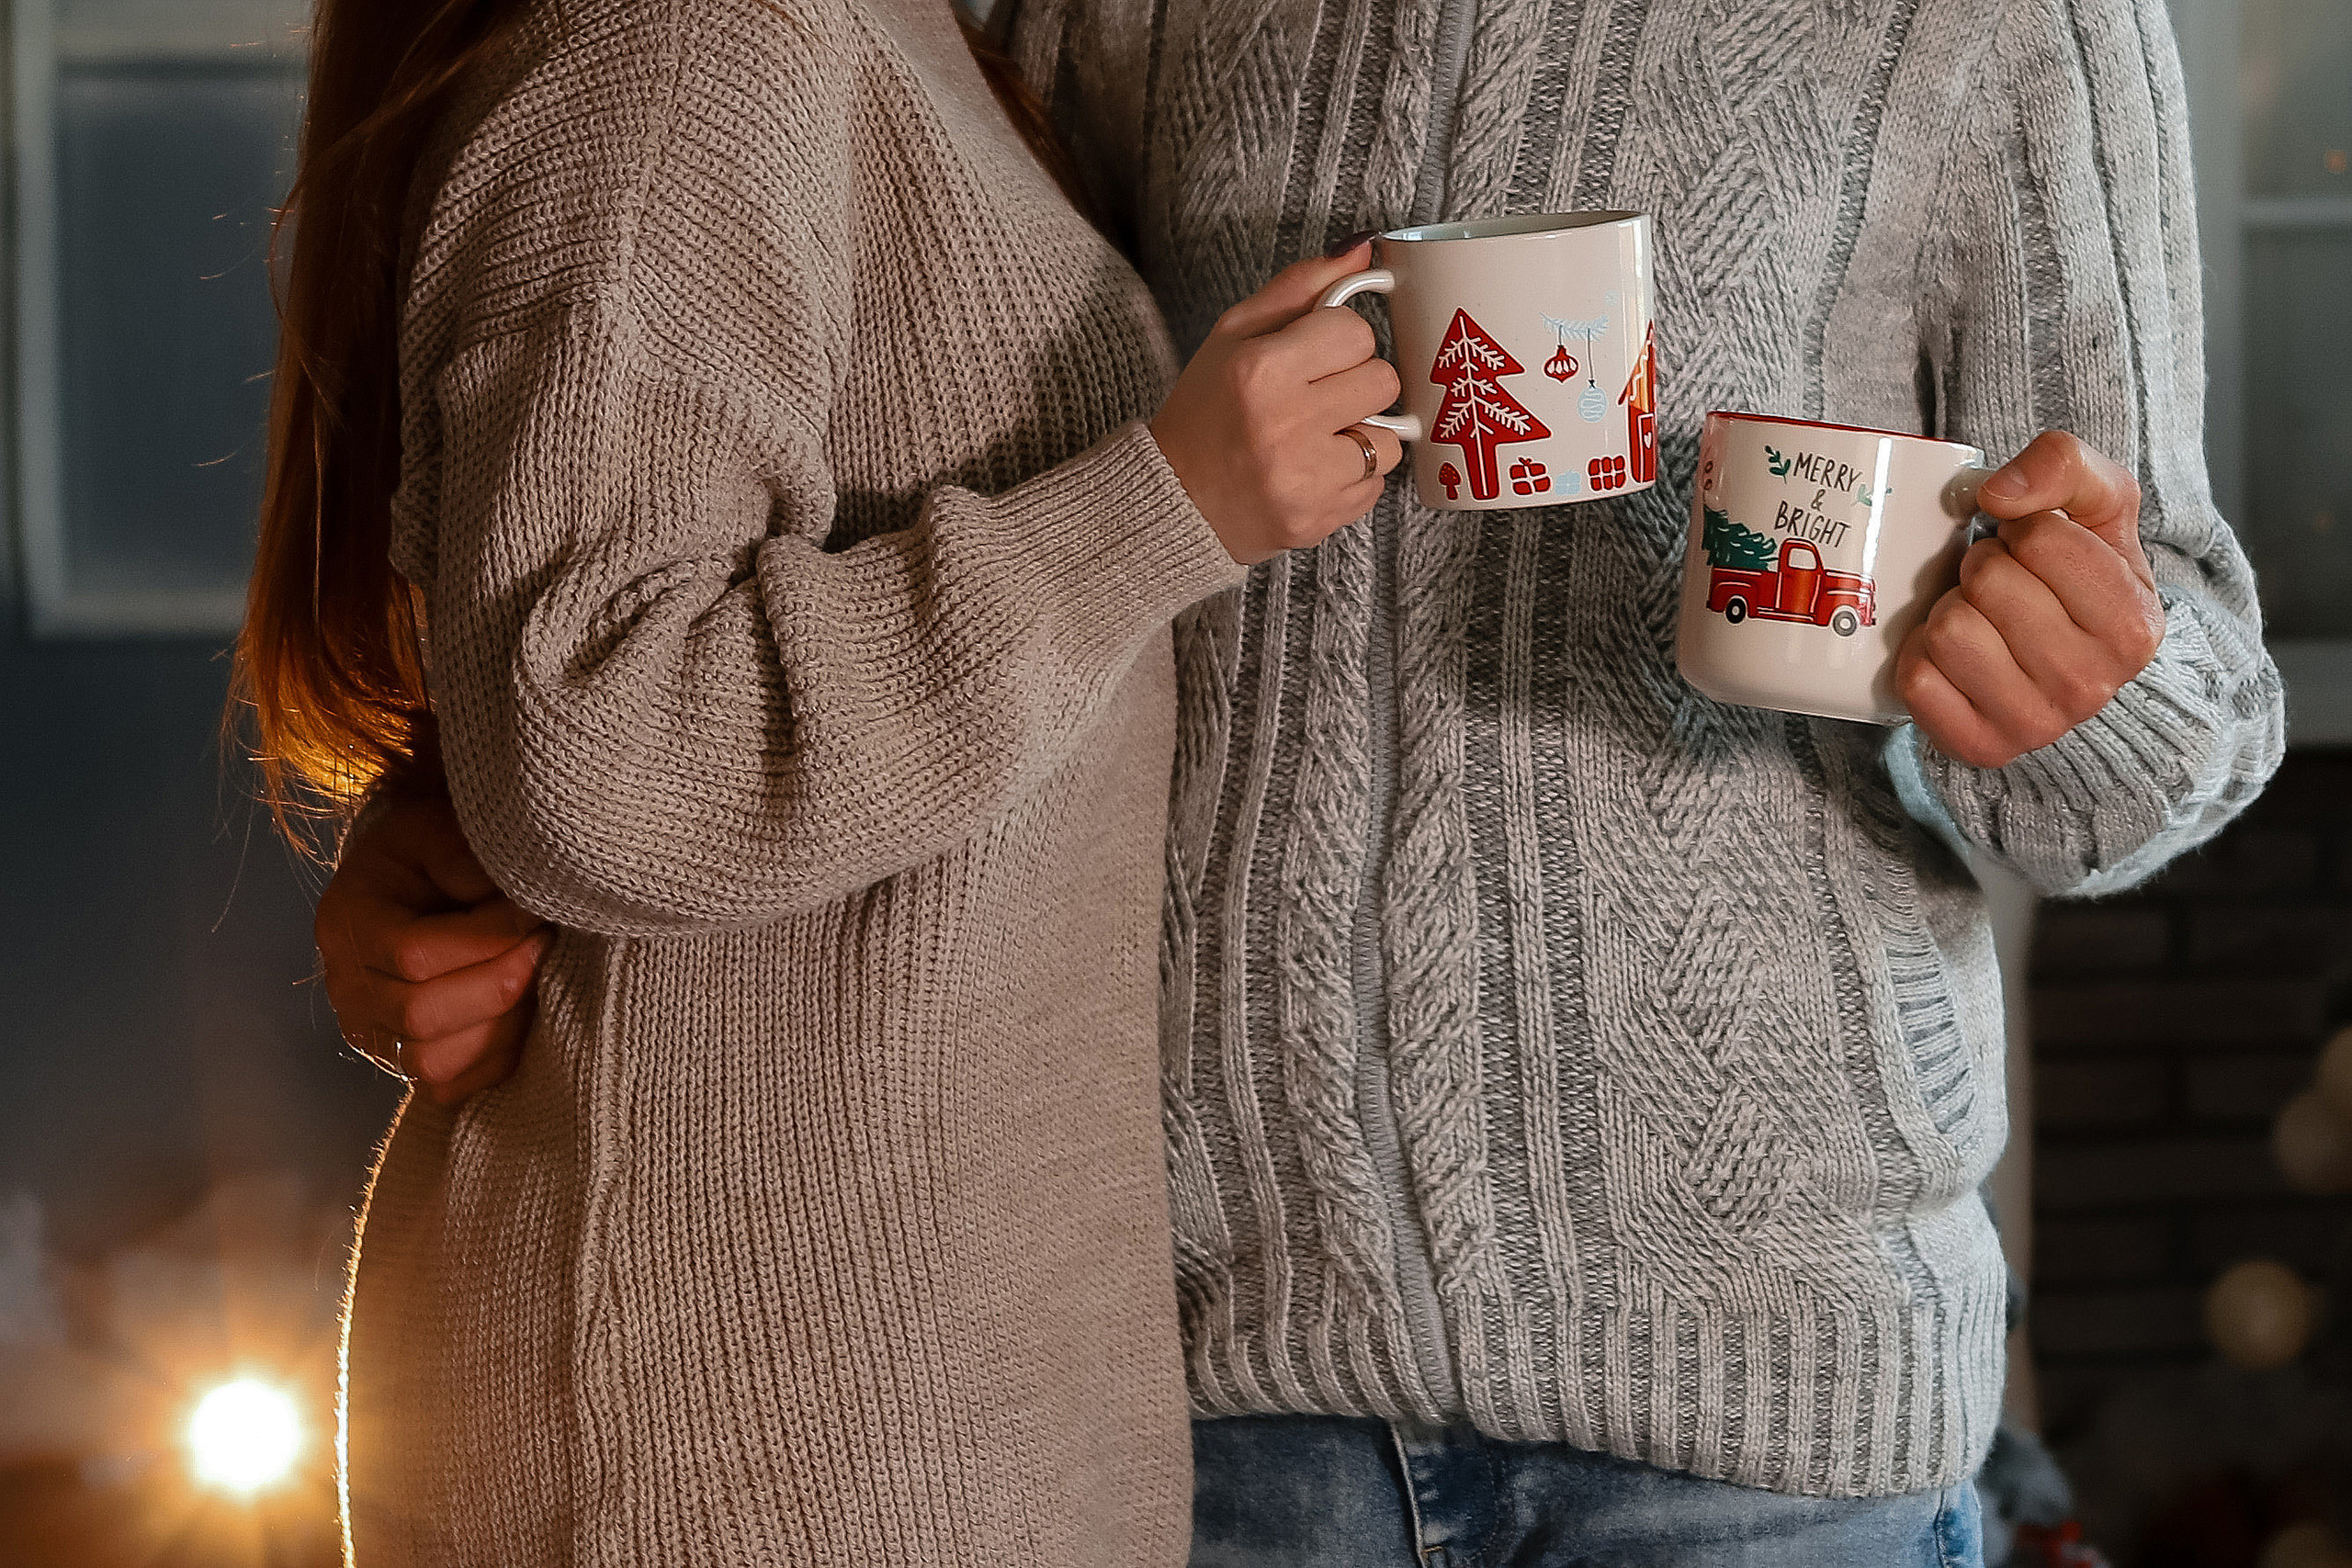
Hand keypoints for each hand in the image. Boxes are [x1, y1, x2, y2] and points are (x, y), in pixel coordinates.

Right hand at [315, 788, 550, 1105]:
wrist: (413, 886)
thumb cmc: (427, 853)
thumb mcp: (435, 828)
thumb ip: (461, 855)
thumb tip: (504, 900)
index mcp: (348, 923)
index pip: (414, 953)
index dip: (487, 939)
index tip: (536, 914)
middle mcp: (348, 988)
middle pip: (421, 1014)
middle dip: (501, 981)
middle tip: (546, 944)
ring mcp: (371, 1034)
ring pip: (433, 1062)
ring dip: (502, 1023)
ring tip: (537, 977)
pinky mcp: (403, 1063)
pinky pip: (448, 1089)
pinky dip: (493, 1059)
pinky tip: (522, 1014)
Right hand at [1150, 242, 1403, 564]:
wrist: (1175, 502)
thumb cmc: (1205, 413)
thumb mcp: (1233, 337)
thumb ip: (1297, 288)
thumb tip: (1363, 248)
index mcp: (1260, 371)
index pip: (1355, 332)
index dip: (1337, 341)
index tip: (1311, 357)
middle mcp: (1285, 425)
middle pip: (1382, 381)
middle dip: (1354, 385)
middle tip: (1316, 398)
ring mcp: (1305, 479)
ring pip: (1389, 438)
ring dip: (1361, 434)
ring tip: (1315, 439)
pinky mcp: (1320, 519)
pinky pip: (1376, 484)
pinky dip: (1351, 476)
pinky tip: (1312, 472)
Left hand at [1896, 430, 2165, 768]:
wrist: (2065, 658)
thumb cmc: (2078, 573)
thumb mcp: (2097, 503)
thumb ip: (2064, 465)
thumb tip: (1998, 494)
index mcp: (2133, 626)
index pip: (2037, 539)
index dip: (2022, 532)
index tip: (2037, 555)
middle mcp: (2091, 686)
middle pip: (1987, 583)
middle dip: (1984, 570)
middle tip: (2004, 589)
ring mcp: (2035, 725)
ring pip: (1948, 631)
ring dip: (1952, 612)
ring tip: (1983, 622)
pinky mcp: (1979, 747)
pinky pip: (1916, 680)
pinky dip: (1922, 657)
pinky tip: (1957, 660)